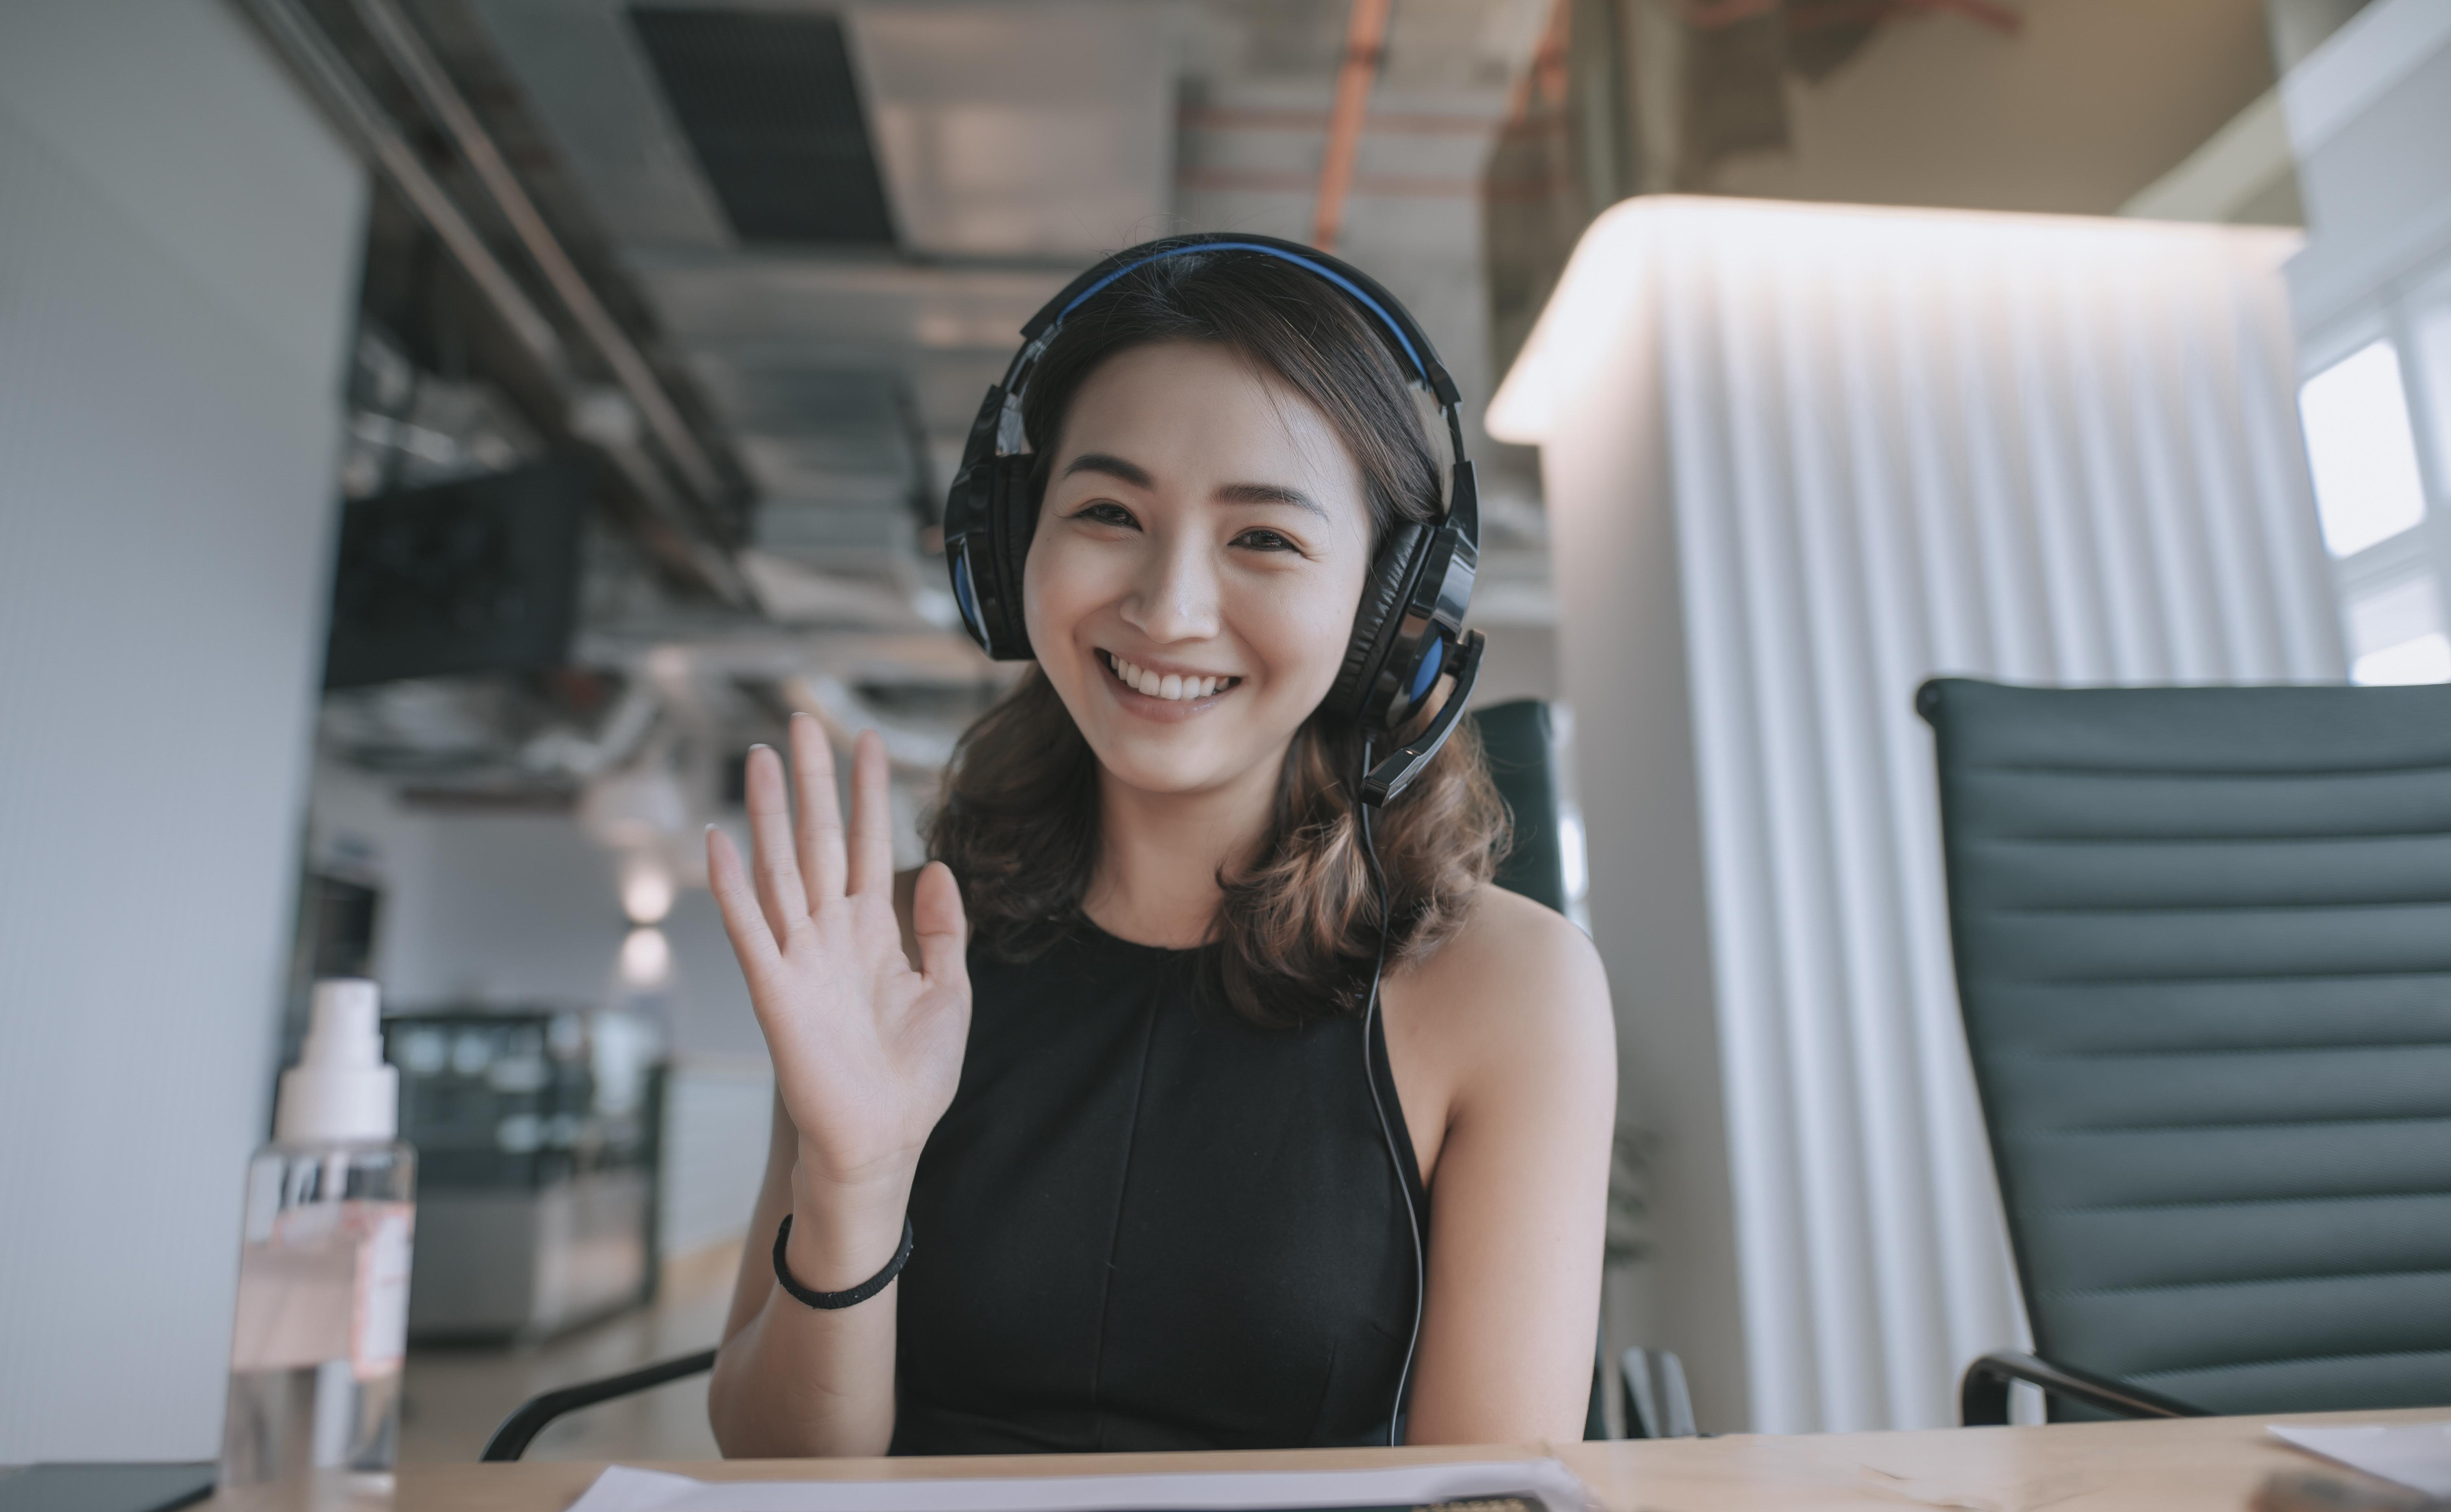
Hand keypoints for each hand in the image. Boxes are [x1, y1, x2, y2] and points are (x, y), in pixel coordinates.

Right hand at [706, 719, 969, 1269]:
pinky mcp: (774, 990)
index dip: (867, 795)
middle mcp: (830, 935)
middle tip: (802, 721)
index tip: (868, 742)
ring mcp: (799, 959)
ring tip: (763, 757)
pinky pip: (748, 928)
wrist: (884, 1142)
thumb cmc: (913, 1079)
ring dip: (770, 813)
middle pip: (817, 841)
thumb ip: (943, 930)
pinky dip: (731, 885)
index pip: (866, 845)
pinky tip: (720, 839)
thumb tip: (937, 866)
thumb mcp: (949, 993)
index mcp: (872, 934)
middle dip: (813, 782)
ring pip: (780, 869)